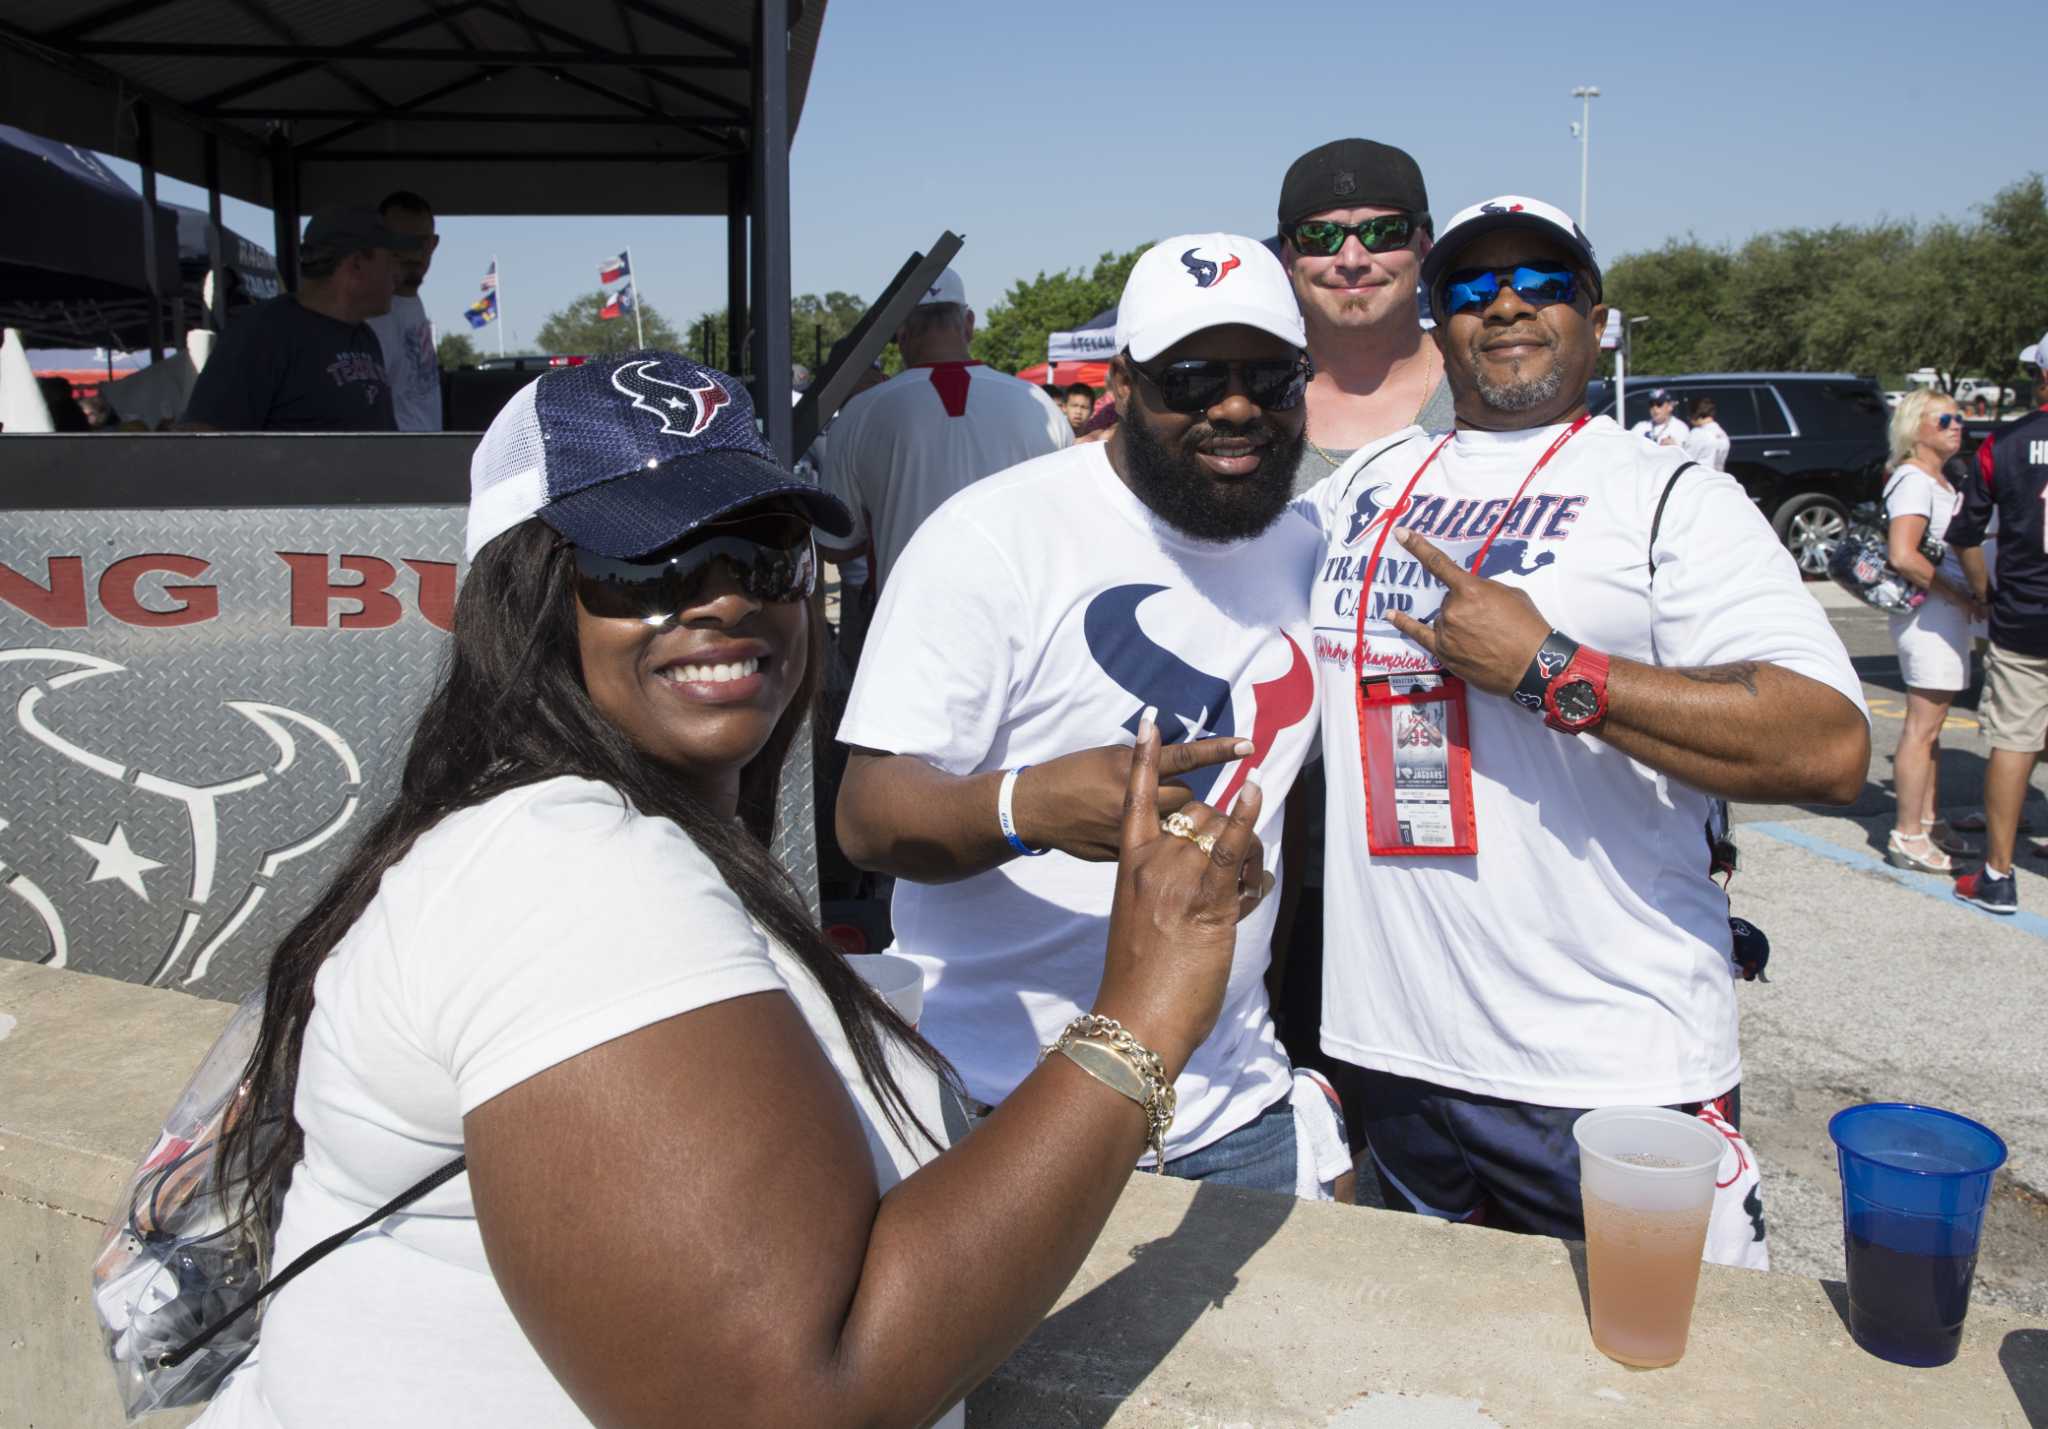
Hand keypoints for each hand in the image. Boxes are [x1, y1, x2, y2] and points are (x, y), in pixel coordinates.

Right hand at [1014, 733, 1253, 861]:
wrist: (1037, 809)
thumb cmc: (1072, 775)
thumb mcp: (1108, 758)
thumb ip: (1142, 764)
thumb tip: (1174, 766)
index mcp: (1127, 769)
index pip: (1183, 758)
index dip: (1217, 750)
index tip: (1248, 745)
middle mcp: (1130, 801)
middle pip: (1186, 798)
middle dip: (1183, 797)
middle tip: (1167, 796)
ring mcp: (1126, 832)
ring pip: (1175, 828)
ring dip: (1174, 823)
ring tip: (1157, 822)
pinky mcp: (1122, 855)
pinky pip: (1156, 851)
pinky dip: (1158, 847)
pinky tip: (1146, 846)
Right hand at [1093, 715, 1269, 1076]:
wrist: (1135, 1020)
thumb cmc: (1139, 982)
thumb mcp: (1142, 923)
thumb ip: (1166, 892)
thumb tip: (1213, 884)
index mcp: (1130, 868)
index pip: (1137, 802)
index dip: (1146, 761)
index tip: (1149, 724)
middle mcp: (1152, 865)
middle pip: (1200, 819)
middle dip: (1228, 837)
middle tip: (1238, 879)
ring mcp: (1178, 880)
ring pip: (1224, 835)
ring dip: (1249, 854)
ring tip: (1250, 888)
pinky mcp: (1206, 901)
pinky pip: (1230, 849)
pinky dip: (1246, 818)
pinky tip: (1256, 792)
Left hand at [1385, 530, 1551, 695]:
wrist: (1533, 665)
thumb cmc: (1527, 627)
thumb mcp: (1510, 594)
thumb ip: (1484, 589)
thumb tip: (1470, 595)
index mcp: (1470, 590)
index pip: (1439, 564)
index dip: (1418, 546)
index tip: (1401, 534)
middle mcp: (1453, 610)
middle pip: (1448, 599)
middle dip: (1465, 605)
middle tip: (1489, 620)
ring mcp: (1445, 632)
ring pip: (1443, 618)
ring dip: (1458, 622)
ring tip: (1484, 637)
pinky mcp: (1443, 653)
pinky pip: (1418, 634)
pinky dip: (1404, 623)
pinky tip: (1392, 614)